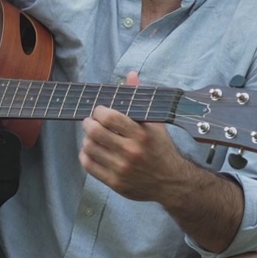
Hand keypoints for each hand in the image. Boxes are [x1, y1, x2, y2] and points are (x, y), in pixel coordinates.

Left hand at [78, 71, 183, 199]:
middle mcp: (131, 151)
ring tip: (94, 137)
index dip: (99, 111)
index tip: (100, 111)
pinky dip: (85, 155)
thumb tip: (130, 75)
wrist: (171, 182)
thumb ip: (141, 99)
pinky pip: (88, 165)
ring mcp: (122, 169)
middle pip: (94, 132)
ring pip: (89, 148)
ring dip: (87, 139)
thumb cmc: (161, 149)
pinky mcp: (115, 183)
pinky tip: (92, 151)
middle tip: (91, 122)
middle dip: (89, 123)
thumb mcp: (155, 123)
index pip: (109, 117)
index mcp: (142, 134)